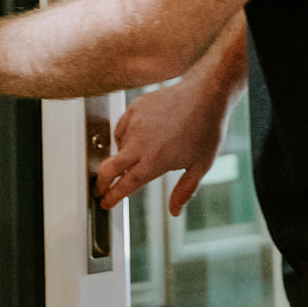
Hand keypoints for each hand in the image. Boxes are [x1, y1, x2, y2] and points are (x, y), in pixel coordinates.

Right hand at [94, 75, 232, 214]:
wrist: (206, 95)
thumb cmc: (207, 130)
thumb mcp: (201, 165)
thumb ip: (185, 190)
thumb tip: (175, 211)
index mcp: (155, 160)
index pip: (126, 184)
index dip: (113, 196)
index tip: (106, 202)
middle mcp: (141, 142)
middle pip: (109, 168)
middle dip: (101, 182)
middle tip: (100, 189)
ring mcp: (136, 122)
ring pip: (118, 145)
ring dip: (122, 156)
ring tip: (139, 156)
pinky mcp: (136, 107)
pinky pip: (122, 126)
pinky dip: (126, 136)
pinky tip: (139, 138)